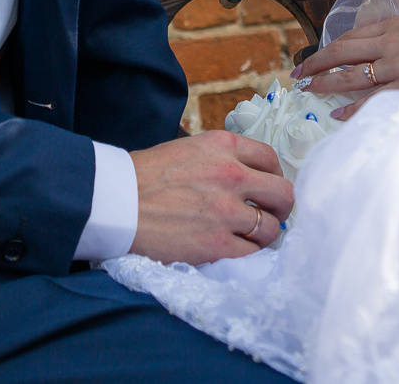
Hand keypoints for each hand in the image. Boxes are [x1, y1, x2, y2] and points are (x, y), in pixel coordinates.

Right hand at [127, 131, 293, 264]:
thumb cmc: (143, 175)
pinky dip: (249, 253)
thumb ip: (219, 158)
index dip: (274, 176)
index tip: (267, 188)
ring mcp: (226, 211)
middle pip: (282, 193)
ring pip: (272, 227)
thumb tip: (243, 174)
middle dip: (281, 206)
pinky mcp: (217, 244)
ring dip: (265, 233)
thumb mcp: (187, 148)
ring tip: (251, 237)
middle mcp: (232, 174)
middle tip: (270, 214)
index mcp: (224, 146)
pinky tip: (236, 250)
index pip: (271, 159)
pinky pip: (252, 252)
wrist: (116, 202)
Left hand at [296, 0, 398, 118]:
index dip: (336, 44)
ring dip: (325, 82)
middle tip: (298, 71)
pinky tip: (338, 114)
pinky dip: (352, 107)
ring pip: (350, 74)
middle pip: (343, 51)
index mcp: (398, 24)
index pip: (357, 34)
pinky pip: (373, 98)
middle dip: (317, 61)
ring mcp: (397, 62)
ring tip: (306, 90)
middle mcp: (390, 41)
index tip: (323, 51)